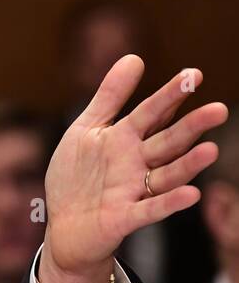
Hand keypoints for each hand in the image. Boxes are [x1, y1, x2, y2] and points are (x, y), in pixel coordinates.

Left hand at [39, 55, 227, 282]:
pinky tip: (192, 193)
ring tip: (210, 150)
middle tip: (219, 109)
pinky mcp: (126, 217)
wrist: (63, 225)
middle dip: (191, 127)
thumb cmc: (77, 176)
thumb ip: (110, 97)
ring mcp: (133, 190)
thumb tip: (135, 57)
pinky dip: (170, 202)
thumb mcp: (87, 130)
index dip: (170, 96)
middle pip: (167, 142)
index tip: (194, 74)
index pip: (152, 113)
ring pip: (167, 174)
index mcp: (124, 139)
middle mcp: (135, 163)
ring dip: (188, 164)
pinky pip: (151, 209)